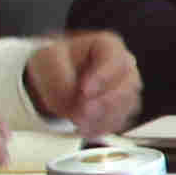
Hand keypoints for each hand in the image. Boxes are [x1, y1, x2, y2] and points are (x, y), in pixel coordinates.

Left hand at [20, 31, 141, 136]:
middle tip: (81, 113)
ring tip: (78, 123)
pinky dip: (101, 128)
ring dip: (101, 118)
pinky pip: (119, 122)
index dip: (102, 76)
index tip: (84, 90)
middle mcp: (124, 67)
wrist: (54, 80)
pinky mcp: (122, 110)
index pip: (114, 60)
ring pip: (125, 107)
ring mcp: (126, 90)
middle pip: (126, 86)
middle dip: (103, 103)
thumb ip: (61, 78)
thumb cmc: (56, 63)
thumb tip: (76, 99)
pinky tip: (84, 128)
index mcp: (108, 46)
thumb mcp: (49, 60)